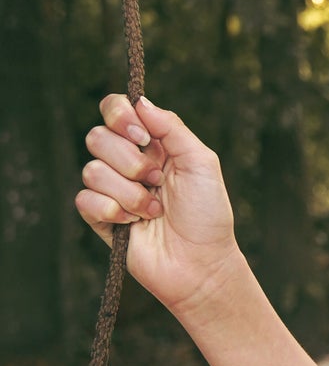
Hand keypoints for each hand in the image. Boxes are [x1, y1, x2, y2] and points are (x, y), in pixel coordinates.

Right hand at [75, 92, 242, 316]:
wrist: (201, 264)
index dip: (119, 116)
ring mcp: (112, 190)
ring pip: (91, 170)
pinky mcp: (100, 218)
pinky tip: (134, 224)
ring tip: (153, 210)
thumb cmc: (207, 214)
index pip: (115, 109)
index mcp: (152, 143)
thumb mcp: (201, 162)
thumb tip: (140, 101)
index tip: (142, 136)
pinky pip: (85, 199)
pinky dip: (113, 211)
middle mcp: (128, 162)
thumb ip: (171, 127)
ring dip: (128, 192)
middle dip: (130, 161)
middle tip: (156, 180)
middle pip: (97, 136)